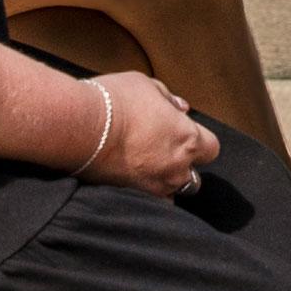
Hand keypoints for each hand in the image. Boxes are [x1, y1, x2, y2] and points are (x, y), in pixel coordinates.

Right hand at [76, 69, 220, 196]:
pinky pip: (146, 204)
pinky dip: (142, 195)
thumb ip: (169, 99)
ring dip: (162, 183)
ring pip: (169, 193)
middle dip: (182, 167)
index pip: (211, 149)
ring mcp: (153, 188)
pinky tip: (128, 180)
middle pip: (193, 177)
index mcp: (187, 140)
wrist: (78, 127)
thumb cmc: (114, 101)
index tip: (184, 133)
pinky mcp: (130, 200)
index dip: (199, 142)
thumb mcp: (147, 85)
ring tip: (142, 168)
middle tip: (161, 151)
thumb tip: (181, 108)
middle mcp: (175, 169)